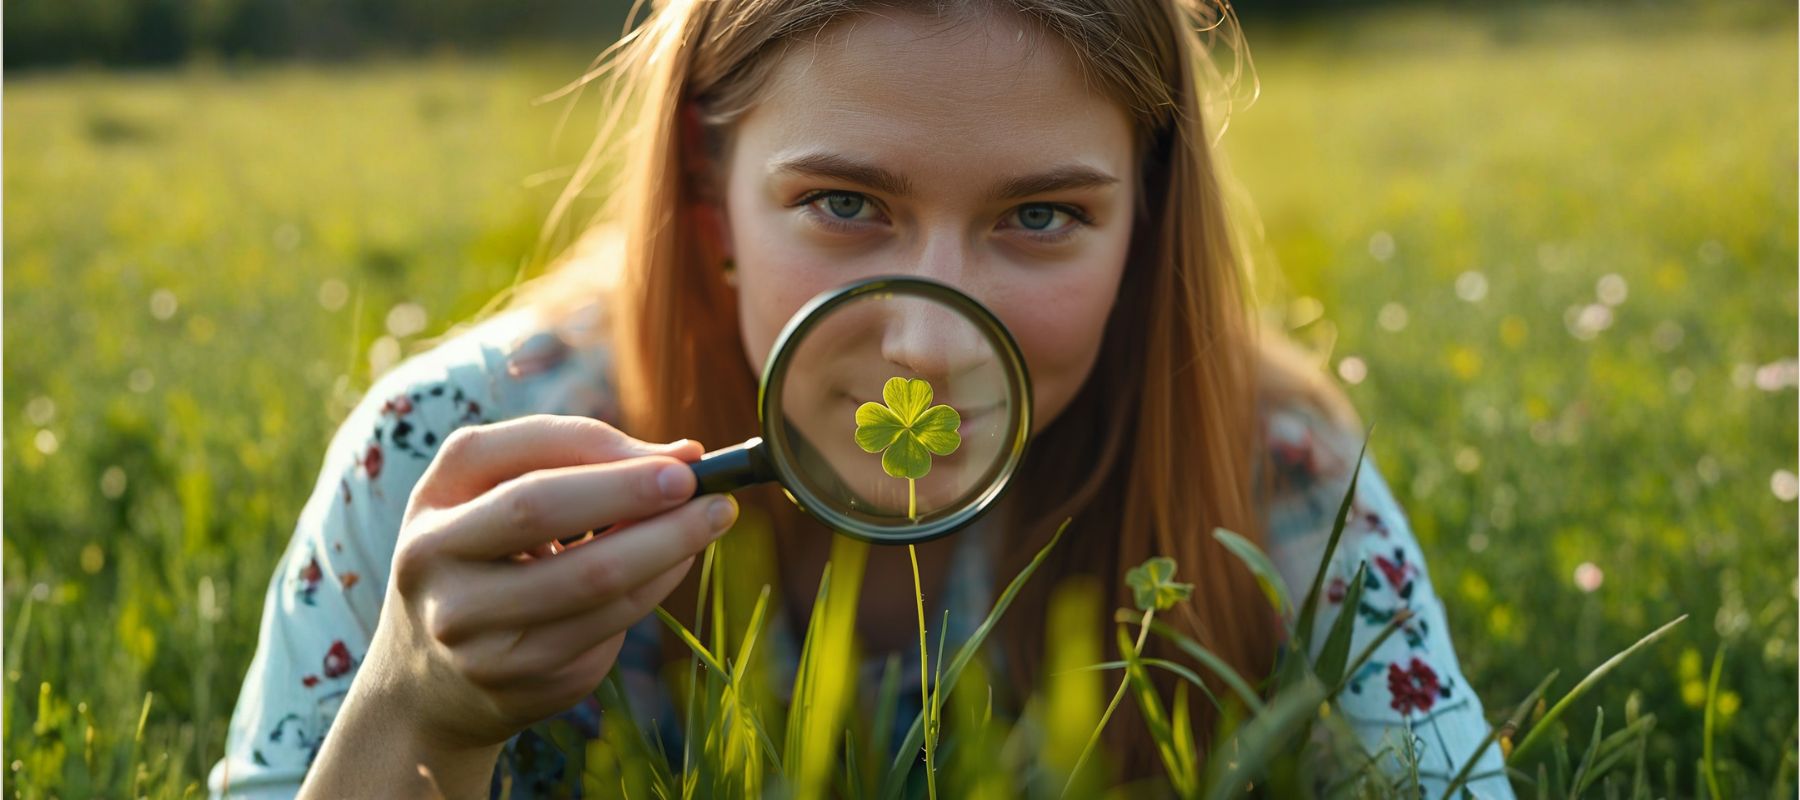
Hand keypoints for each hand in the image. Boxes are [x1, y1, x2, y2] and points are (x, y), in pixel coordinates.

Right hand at [365, 414, 735, 752]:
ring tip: (710, 521)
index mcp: (433, 497)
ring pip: (587, 580)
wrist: (432, 682)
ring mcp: (469, 629)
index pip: (517, 451)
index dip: (603, 448)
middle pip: (539, 510)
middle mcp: (433, 561)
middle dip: (632, 492)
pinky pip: (604, 629)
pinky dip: (653, 589)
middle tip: (705, 489)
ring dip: (666, 546)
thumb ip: (582, 462)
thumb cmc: (489, 560)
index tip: (679, 457)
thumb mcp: (503, 498)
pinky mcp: (511, 680)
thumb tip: (686, 455)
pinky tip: (674, 566)